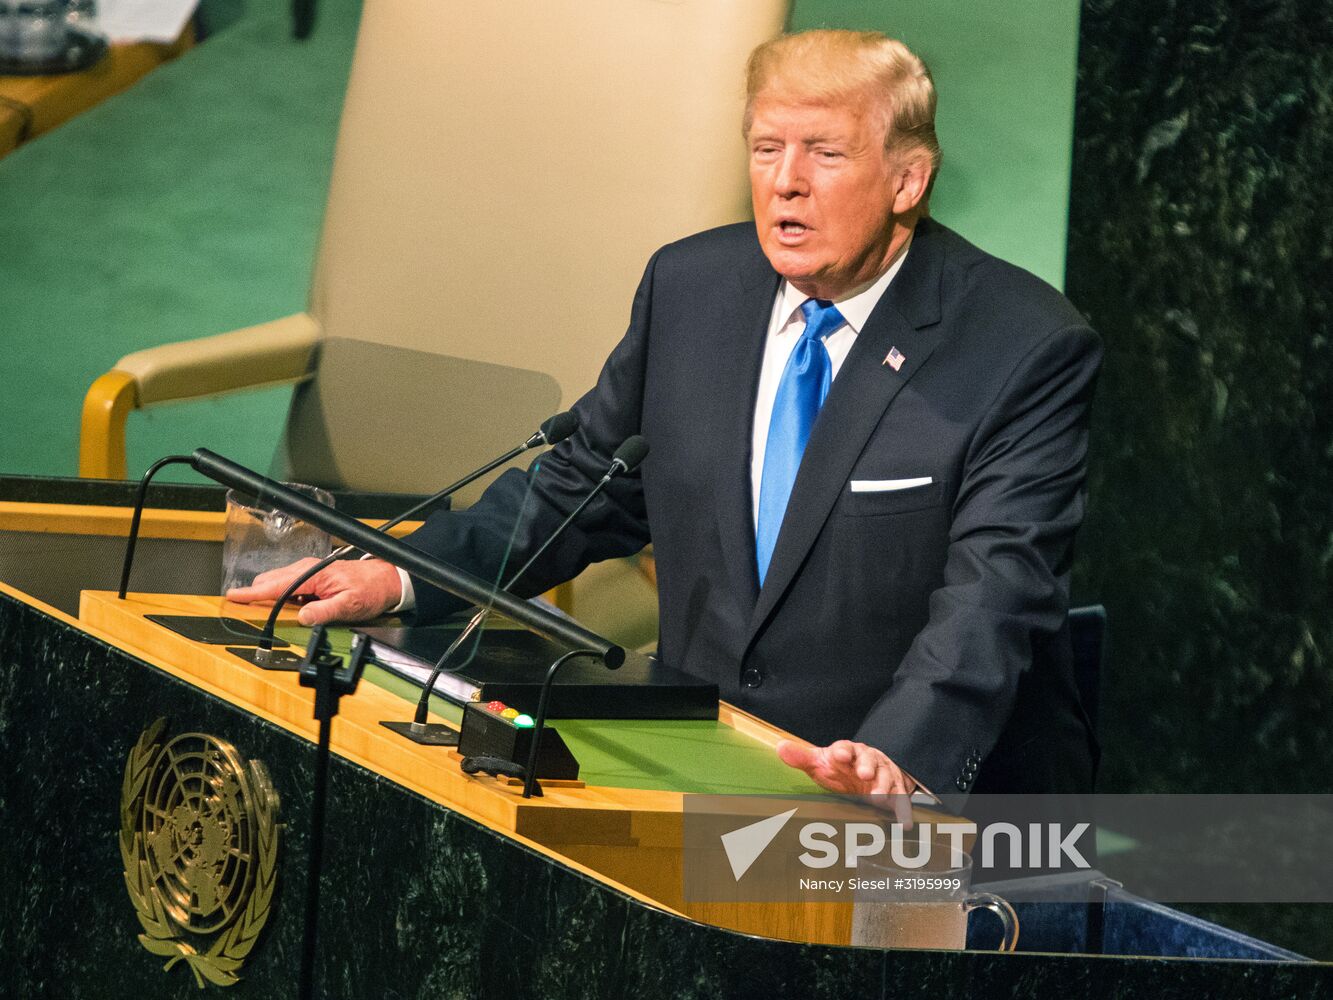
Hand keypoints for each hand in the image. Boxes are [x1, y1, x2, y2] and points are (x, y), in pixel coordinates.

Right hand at [225, 557, 402, 625]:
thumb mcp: (349, 605)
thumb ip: (324, 612)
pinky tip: (291, 610)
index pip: (276, 585)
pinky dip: (284, 598)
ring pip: (279, 585)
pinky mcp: (312, 579)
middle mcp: (307, 571)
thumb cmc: (370, 589)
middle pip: (271, 582)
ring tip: (266, 614)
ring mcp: (309, 573)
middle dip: (256, 596)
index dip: (253, 592)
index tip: (233, 596)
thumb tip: (303, 617)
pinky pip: (290, 588)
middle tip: (243, 610)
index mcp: (313, 575)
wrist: (386, 580)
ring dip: (271, 598)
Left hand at [777, 738, 915, 826]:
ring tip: (879, 799)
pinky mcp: (896, 791)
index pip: (844, 747)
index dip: (842, 751)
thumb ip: (802, 758)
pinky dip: (903, 811)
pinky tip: (902, 823)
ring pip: (886, 779)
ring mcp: (883, 775)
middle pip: (869, 760)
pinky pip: (901, 801)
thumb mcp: (821, 763)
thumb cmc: (840, 769)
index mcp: (848, 752)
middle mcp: (868, 760)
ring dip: (884, 788)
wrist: (869, 773)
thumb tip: (780, 747)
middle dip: (867, 767)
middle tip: (864, 774)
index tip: (839, 755)